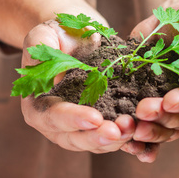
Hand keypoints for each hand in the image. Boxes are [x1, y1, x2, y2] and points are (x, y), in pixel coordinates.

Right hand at [20, 20, 135, 154]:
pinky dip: (126, 138)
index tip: (95, 118)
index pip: (52, 117)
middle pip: (74, 138)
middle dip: (97, 137)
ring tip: (133, 128)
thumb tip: (45, 67)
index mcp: (37, 104)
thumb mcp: (45, 34)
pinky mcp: (99, 126)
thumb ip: (40, 49)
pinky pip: (111, 138)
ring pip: (95, 143)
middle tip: (119, 130)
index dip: (73, 119)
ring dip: (115, 140)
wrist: (79, 39)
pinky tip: (141, 131)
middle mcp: (56, 123)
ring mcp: (78, 128)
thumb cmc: (58, 34)